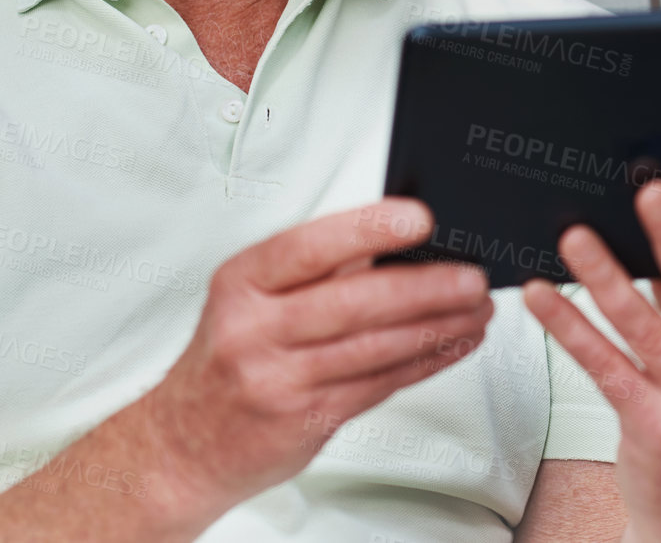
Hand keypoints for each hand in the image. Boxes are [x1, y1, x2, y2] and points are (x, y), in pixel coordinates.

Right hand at [139, 199, 492, 520]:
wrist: (184, 442)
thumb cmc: (230, 355)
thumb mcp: (250, 297)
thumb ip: (314, 270)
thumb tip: (395, 241)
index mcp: (243, 281)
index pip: (308, 246)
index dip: (367, 230)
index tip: (419, 218)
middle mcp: (255, 329)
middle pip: (353, 303)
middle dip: (424, 288)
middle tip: (471, 278)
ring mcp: (278, 380)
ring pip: (374, 348)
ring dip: (437, 327)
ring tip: (476, 309)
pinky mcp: (304, 420)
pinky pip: (378, 385)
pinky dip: (423, 363)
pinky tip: (451, 344)